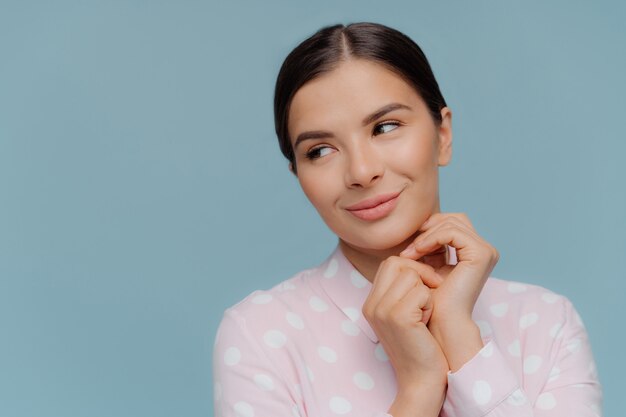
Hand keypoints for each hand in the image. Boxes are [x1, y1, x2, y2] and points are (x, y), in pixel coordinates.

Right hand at [362, 256, 447, 415]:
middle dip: (420, 273)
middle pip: (398, 263)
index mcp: (371, 303)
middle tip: (430, 295)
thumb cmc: (420, 345)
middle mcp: (372, 305)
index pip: (390, 263)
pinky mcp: (399, 317)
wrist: (421, 379)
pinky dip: (430, 304)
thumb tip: (415, 263)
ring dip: (426, 292)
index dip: (412, 268)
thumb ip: (402, 290)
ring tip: (425, 313)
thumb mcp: (405, 313)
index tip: (426, 286)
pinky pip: (422, 292)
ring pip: (412, 275)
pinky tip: (426, 322)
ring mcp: (382, 310)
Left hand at [399, 213, 498, 369]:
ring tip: (410, 254)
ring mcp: (486, 251)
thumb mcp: (429, 265)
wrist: (440, 322)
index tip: (409, 247)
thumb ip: (430, 245)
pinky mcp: (481, 254)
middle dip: (428, 229)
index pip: (450, 224)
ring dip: (426, 235)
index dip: (428, 230)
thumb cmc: (431, 299)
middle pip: (453, 219)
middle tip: (409, 248)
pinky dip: (431, 238)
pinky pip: (452, 232)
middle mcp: (484, 250)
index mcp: (473, 252)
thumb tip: (420, 224)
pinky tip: (418, 252)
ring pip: (451, 223)